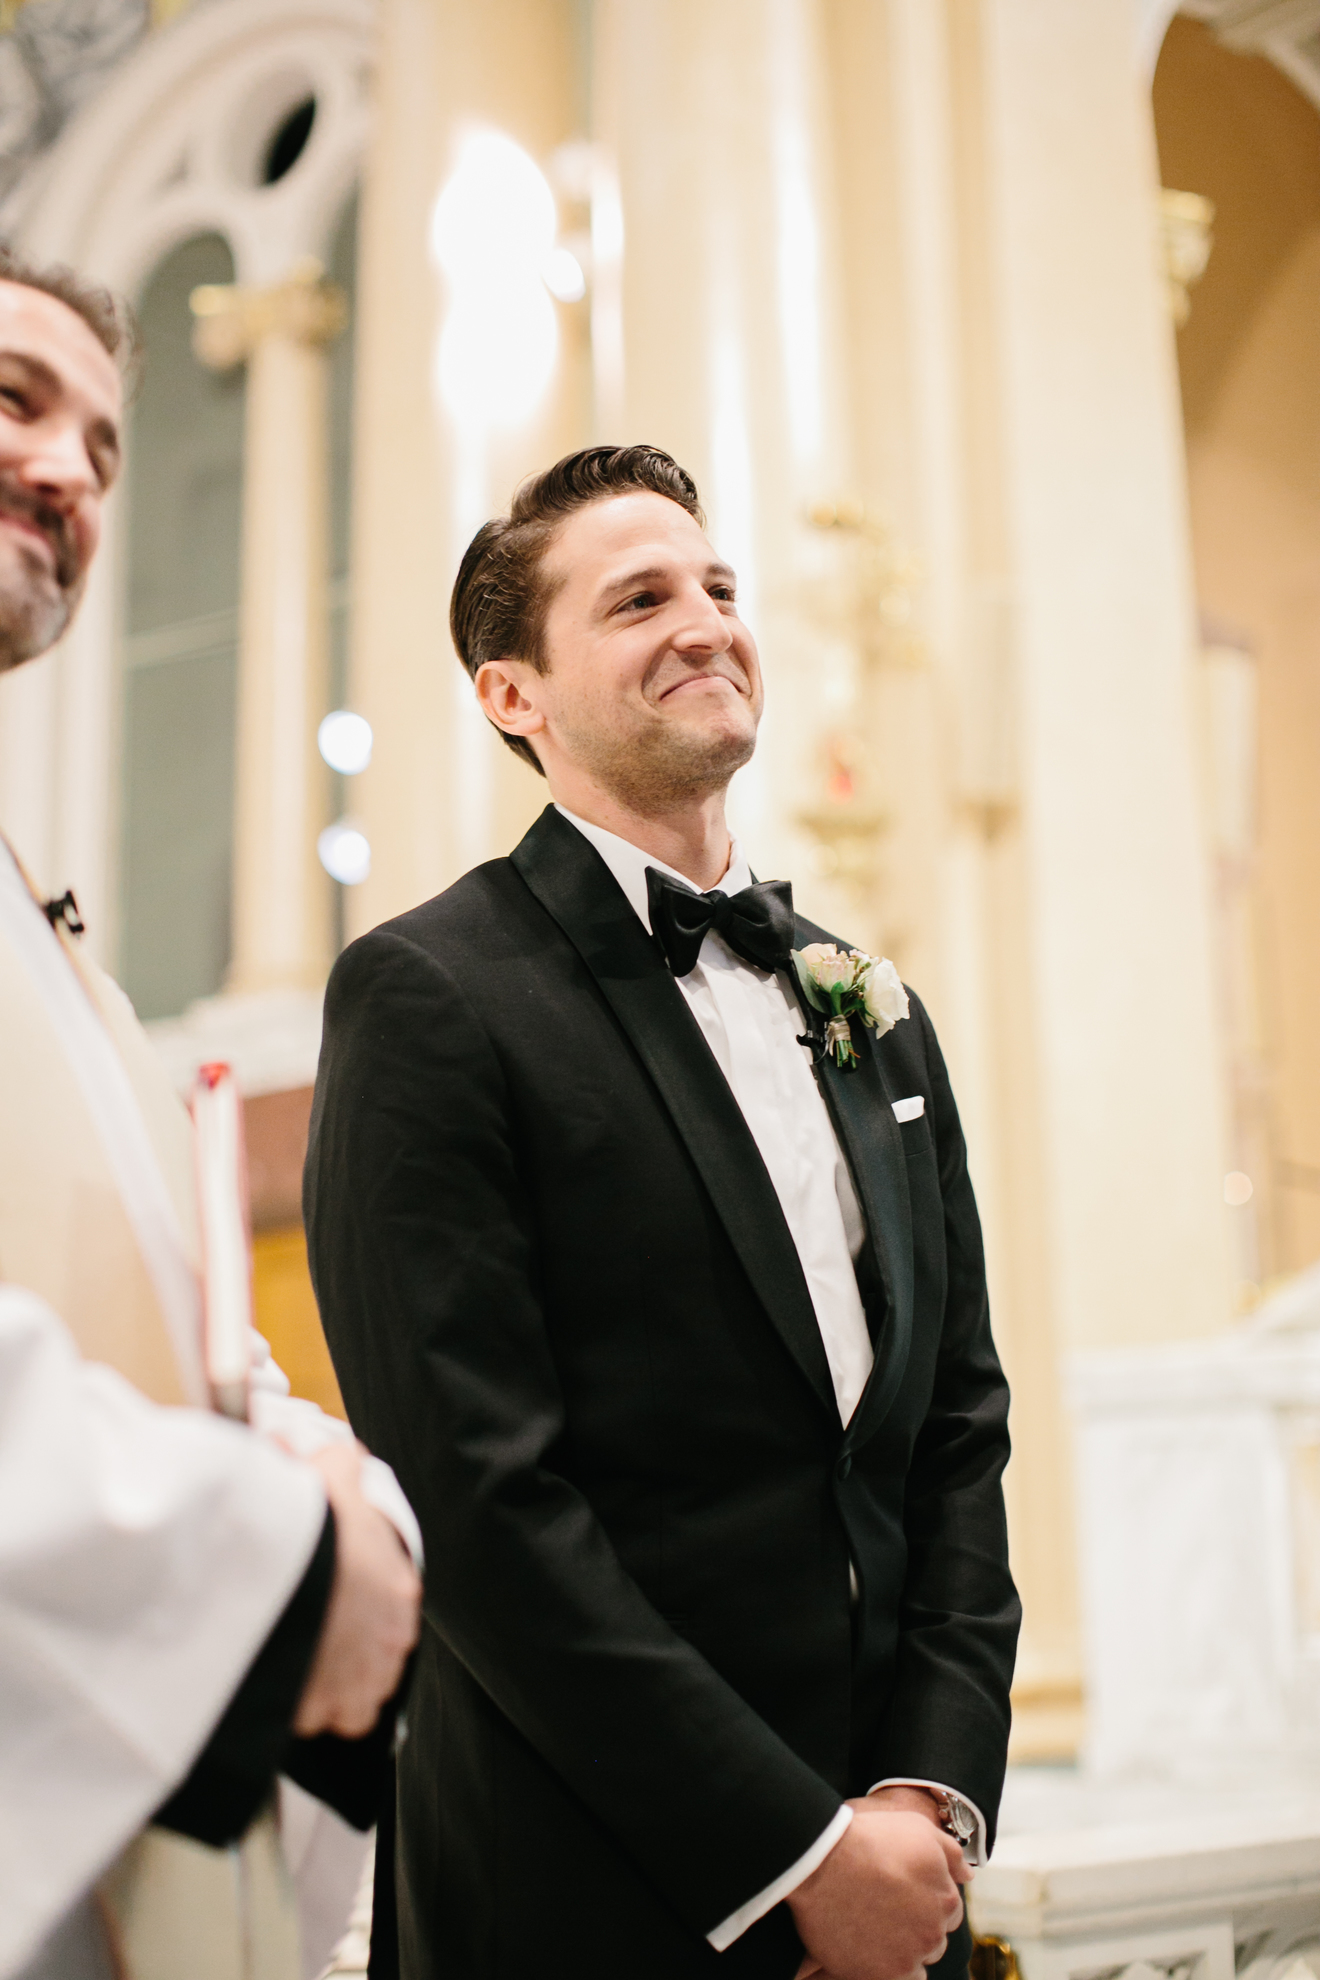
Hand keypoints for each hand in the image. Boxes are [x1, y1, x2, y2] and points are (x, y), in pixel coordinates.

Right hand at [293, 1441, 421, 1736]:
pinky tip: (281, 1680)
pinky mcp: (320, 1709)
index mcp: (401, 1592)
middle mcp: (390, 1644)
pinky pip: (315, 1720)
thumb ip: (340, 1466)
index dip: (363, 1609)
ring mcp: (357, 1683)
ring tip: (299, 1662)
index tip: (338, 1606)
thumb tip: (338, 1452)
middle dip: (347, 1654)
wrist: (285, 1568)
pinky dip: (299, 1706)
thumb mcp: (331, 1481)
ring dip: (328, 1686)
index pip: (395, 1611)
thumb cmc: (314, 1529)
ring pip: (351, 1699)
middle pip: (375, 1661)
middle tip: (316, 1635)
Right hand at [788, 1802, 967, 1979]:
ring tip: (874, 1926)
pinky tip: (870, 1947)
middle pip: (934, 1938)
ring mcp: (909, 1954)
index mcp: (946, 1898)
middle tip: (886, 1909)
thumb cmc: (868, 1839)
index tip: (903, 1894)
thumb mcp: (917, 1829)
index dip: (928, 1901)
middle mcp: (934, 1930)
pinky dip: (889, 1967)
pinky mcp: (883, 1974)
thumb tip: (968, 1875)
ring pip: (917, 1961)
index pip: (950, 1911)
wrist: (821, 1861)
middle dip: (918, 1926)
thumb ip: (951, 1853)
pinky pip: (899, 1979)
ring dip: (904, 1949)